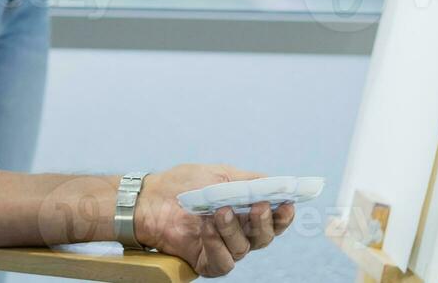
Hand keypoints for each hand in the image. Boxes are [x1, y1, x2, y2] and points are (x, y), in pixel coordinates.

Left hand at [135, 165, 294, 277]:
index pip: (272, 220)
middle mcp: (238, 233)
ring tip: (219, 211)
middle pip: (264, 237)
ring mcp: (222, 248)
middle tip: (257, 207)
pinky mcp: (206, 262)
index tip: (287, 204)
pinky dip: (217, 245)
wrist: (150, 197)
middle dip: (264, 222)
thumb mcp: (219, 174)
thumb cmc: (184, 183)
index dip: (282, 215)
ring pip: (243, 248)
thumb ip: (249, 181)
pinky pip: (223, 262)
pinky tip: (206, 229)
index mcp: (244, 212)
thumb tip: (278, 182)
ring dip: (233, 228)